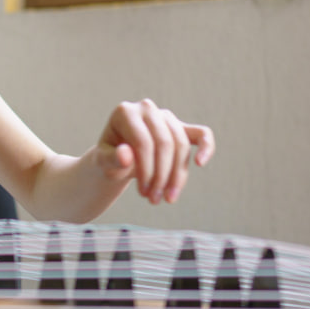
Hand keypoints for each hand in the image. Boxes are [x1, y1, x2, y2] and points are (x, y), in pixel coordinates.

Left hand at [95, 99, 214, 204]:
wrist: (118, 158)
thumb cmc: (110, 158)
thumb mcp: (103, 162)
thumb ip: (111, 159)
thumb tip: (126, 155)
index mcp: (125, 112)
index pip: (143, 142)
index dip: (146, 170)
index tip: (143, 193)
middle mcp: (147, 108)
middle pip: (164, 144)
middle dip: (162, 176)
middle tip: (154, 200)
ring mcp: (166, 116)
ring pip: (181, 145)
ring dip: (177, 176)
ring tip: (167, 198)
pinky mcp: (181, 127)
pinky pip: (201, 134)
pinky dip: (206, 147)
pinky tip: (201, 163)